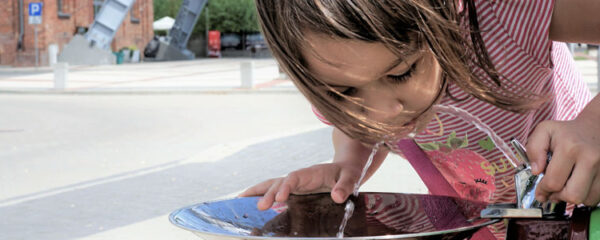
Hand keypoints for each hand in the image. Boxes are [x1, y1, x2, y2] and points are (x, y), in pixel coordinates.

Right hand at [238, 162, 362, 209]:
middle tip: (259, 206)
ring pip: (272, 185)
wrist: (347, 168)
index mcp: (310, 173)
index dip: (286, 187)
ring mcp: (295, 184)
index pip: (294, 178)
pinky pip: (275, 192)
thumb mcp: (351, 177)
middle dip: (268, 193)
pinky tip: (250, 202)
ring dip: (258, 192)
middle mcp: (299, 177)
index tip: (280, 198)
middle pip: (279, 182)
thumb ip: (345, 186)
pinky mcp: (294, 190)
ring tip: (240, 200)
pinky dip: (261, 195)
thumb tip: (337, 197)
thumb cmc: (348, 172)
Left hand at [526, 115, 599, 205]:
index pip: (553, 182)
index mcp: (570, 148)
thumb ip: (533, 149)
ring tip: (567, 186)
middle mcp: (590, 159)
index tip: (540, 191)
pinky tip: (578, 185)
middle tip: (553, 191)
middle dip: (559, 196)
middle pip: (573, 195)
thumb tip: (536, 170)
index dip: (543, 190)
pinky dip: (586, 195)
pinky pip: (597, 197)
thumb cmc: (567, 131)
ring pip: (587, 199)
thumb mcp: (544, 131)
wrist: (596, 127)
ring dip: (573, 197)